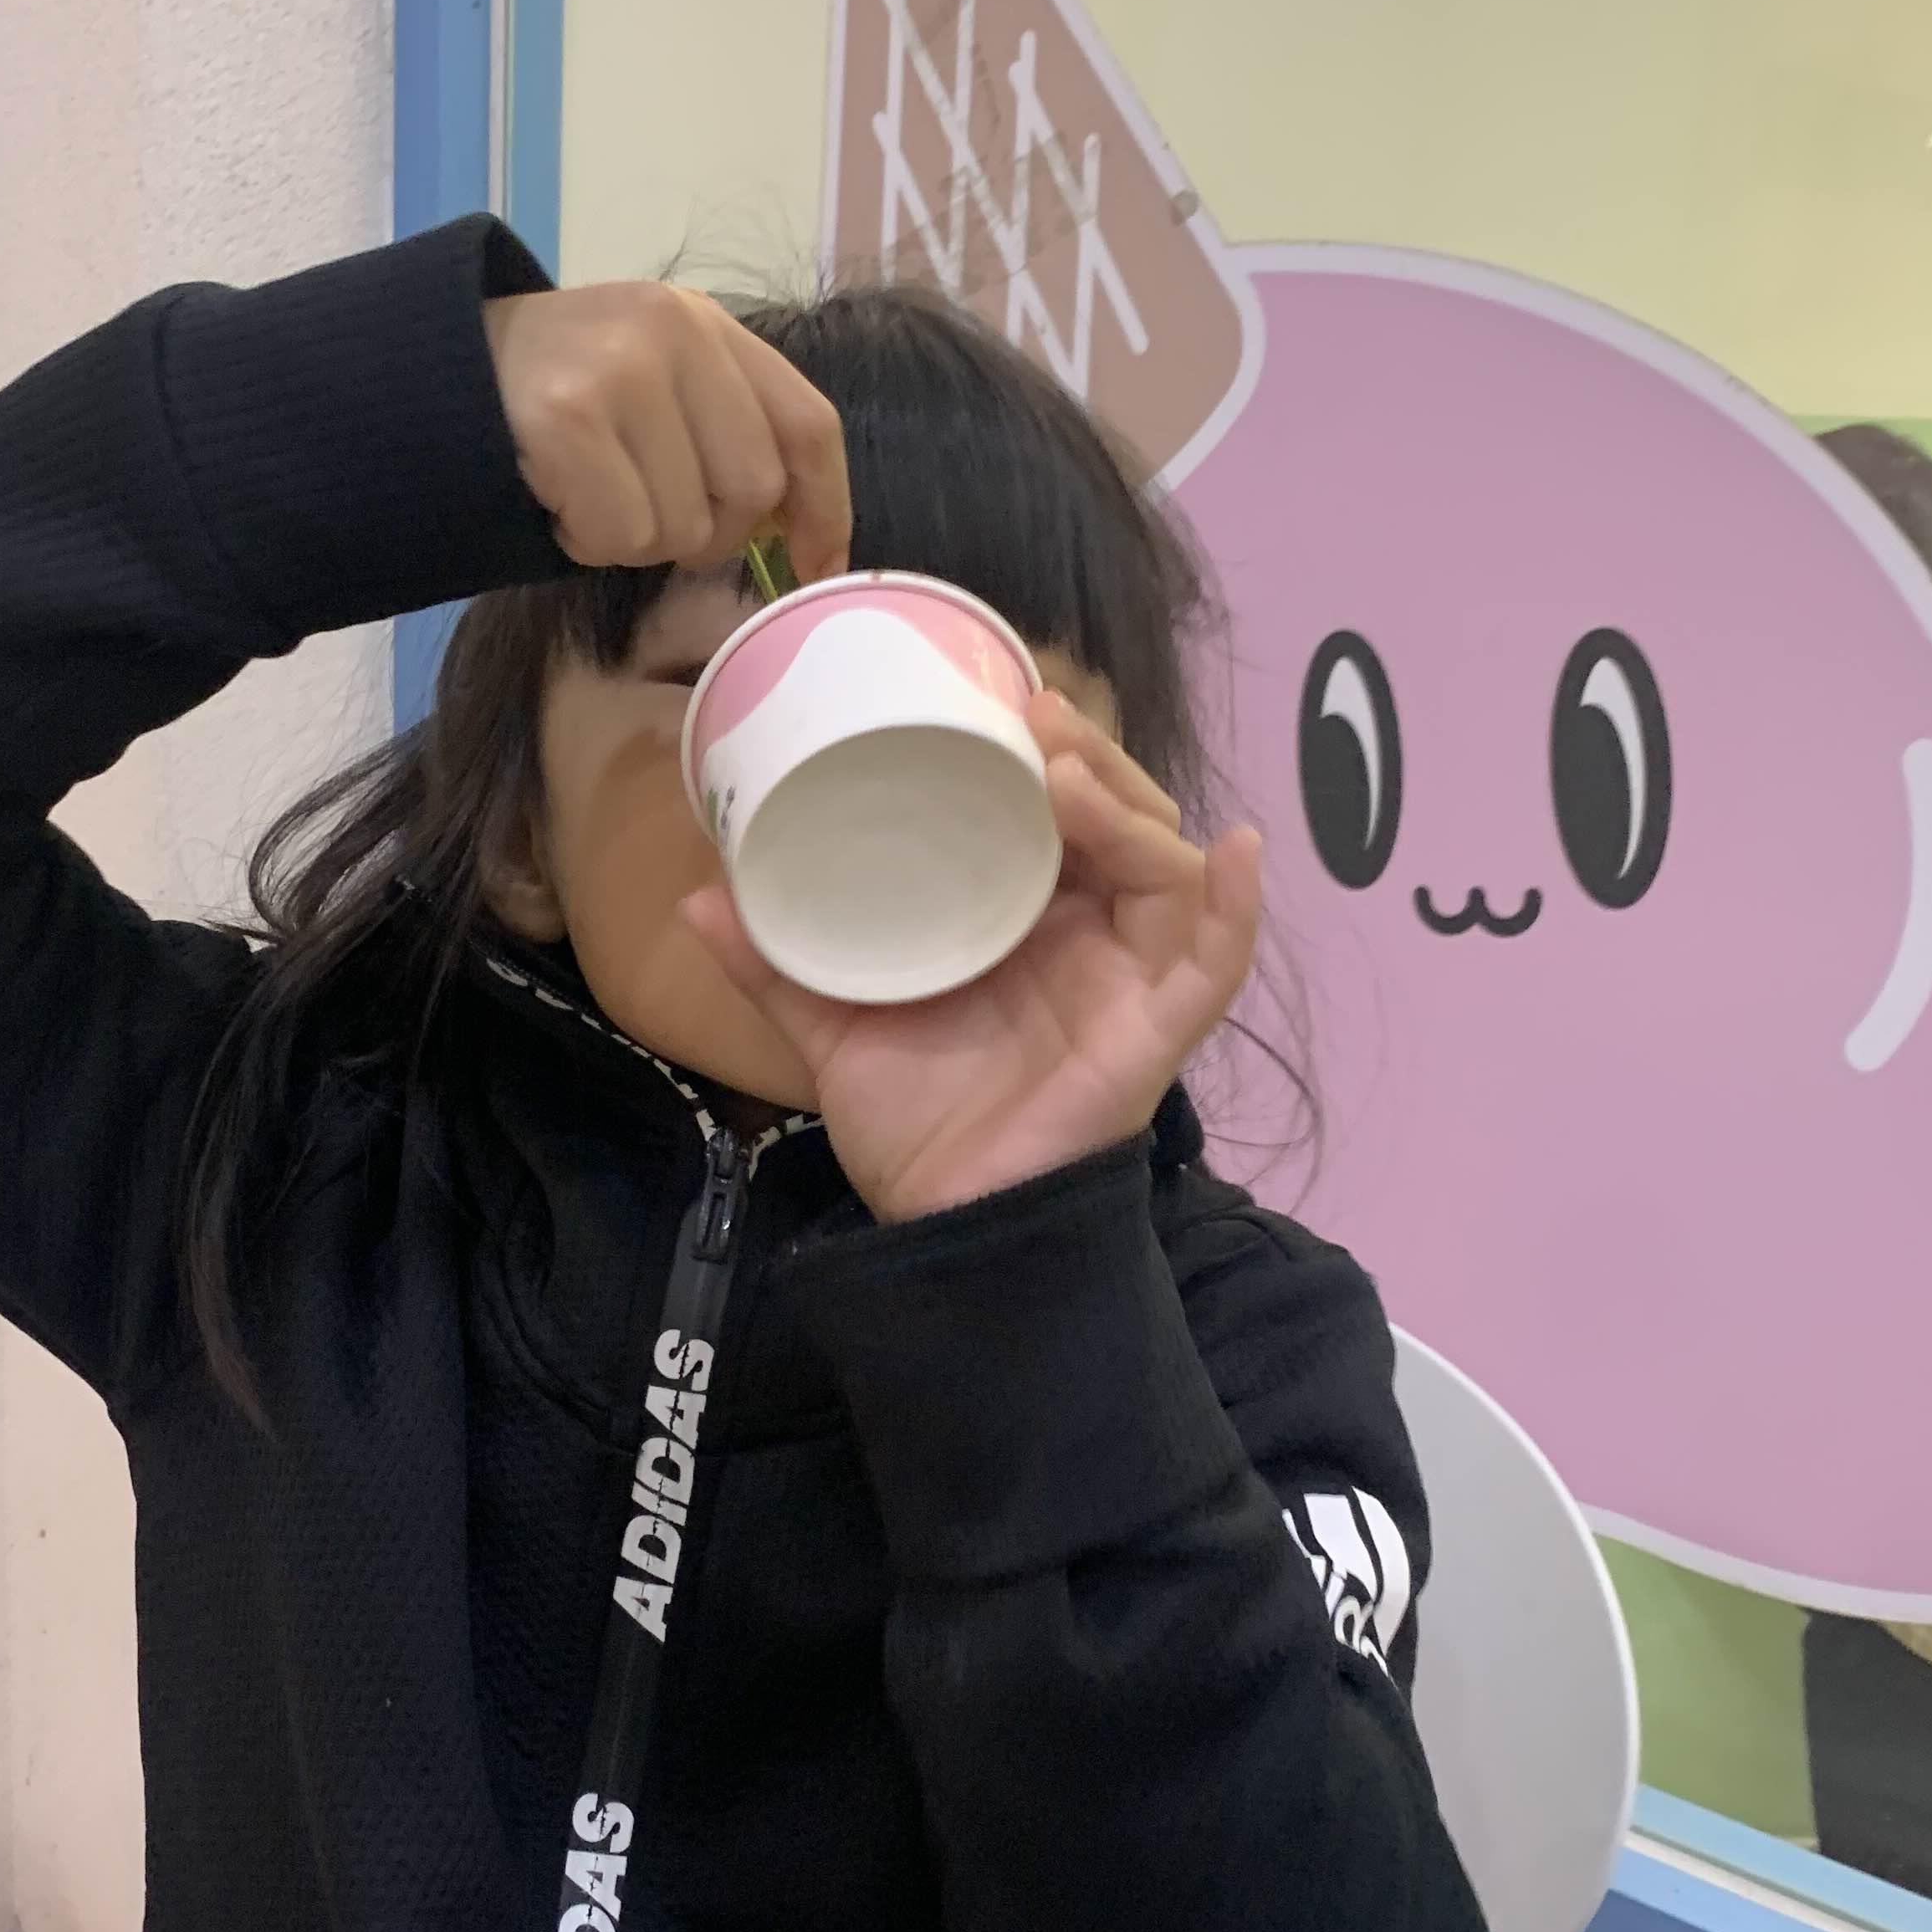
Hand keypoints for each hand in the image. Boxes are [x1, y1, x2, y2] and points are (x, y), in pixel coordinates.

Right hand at [485, 282, 852, 578]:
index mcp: (706, 324)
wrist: (427, 372)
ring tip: (589, 494)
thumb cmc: (554, 398)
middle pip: (751, 491)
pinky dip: (588, 542)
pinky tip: (558, 502)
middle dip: (706, 531)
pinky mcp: (567, 418)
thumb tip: (801, 535)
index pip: (806, 424)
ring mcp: (619, 370)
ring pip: (684, 526)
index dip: (825, 508)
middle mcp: (674, 332)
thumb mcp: (653, 382)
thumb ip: (727, 431)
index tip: (817, 565)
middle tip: (645, 513)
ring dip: (637, 540)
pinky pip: (619, 534)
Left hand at [683, 696, 1263, 1221]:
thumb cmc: (914, 1130)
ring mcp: (1130, 981)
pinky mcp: (1156, 1033)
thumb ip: (776, 965)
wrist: (942, 1231)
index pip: (1059, 813)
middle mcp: (1090, 938)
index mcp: (1028, 921)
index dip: (1047, 752)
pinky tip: (1236, 850)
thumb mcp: (832, 1030)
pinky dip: (1233, 906)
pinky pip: (1216, 962)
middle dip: (1090, 761)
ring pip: (1164, 869)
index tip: (1001, 700)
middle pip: (1121, 820)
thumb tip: (694, 899)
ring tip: (1072, 777)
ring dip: (1130, 813)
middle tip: (1036, 718)